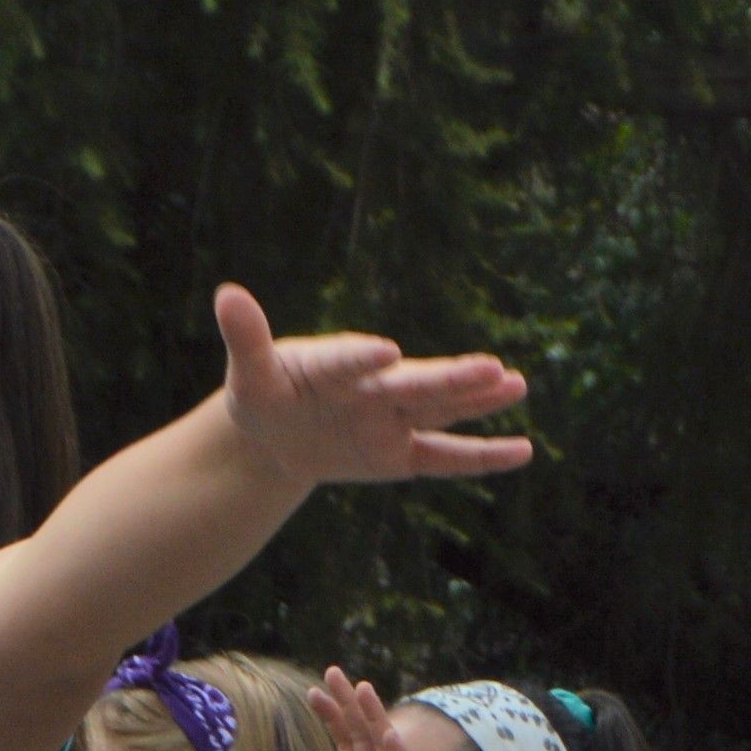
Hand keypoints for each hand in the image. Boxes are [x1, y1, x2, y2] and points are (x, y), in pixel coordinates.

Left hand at [212, 284, 533, 489]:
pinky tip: (523, 451)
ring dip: (478, 401)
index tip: (385, 351)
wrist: (278, 434)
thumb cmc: (264, 394)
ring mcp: (393, 420)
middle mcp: (375, 387)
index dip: (364, 358)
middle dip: (451, 379)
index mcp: (335, 364)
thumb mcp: (249, 374)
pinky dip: (482, 456)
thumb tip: (227, 293)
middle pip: (415, 386)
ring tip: (516, 384)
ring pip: (441, 412)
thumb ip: (246, 338)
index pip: (350, 361)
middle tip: (490, 366)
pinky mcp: (402, 454)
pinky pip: (446, 458)